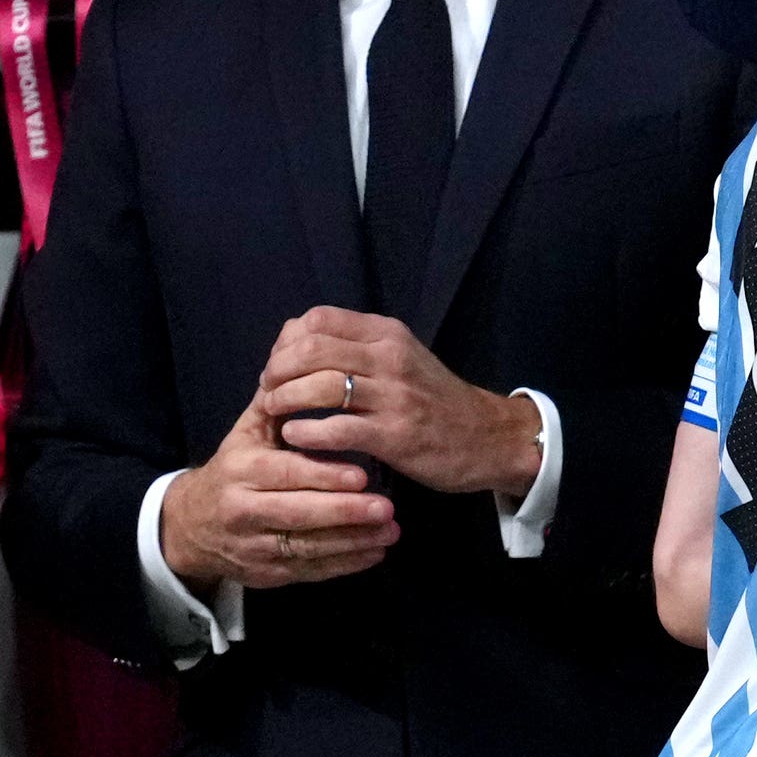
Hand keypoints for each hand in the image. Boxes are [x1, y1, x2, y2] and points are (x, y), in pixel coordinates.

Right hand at [159, 397, 400, 590]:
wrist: (189, 525)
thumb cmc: (232, 468)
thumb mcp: (246, 434)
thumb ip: (276, 404)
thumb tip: (301, 358)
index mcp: (241, 470)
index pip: (285, 473)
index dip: (323, 475)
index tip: (362, 473)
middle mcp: (243, 511)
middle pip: (297, 515)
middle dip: (344, 513)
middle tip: (387, 507)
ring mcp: (253, 547)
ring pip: (306, 549)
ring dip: (352, 542)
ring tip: (392, 530)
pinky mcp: (265, 574)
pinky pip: (308, 573)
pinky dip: (343, 566)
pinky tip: (375, 553)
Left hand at [256, 308, 544, 498]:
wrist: (488, 437)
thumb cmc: (434, 399)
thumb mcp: (402, 358)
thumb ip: (357, 347)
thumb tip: (296, 341)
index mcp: (389, 334)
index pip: (319, 319)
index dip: (286, 341)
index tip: (279, 366)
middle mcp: (392, 357)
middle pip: (311, 349)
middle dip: (277, 372)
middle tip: (268, 392)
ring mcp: (395, 396)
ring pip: (320, 386)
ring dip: (285, 401)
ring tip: (274, 414)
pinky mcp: (396, 435)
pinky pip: (337, 428)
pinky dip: (305, 433)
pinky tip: (295, 438)